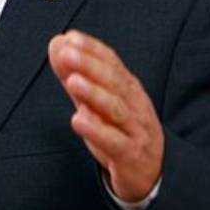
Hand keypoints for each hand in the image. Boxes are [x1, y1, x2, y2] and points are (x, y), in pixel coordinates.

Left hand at [48, 30, 163, 201]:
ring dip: (94, 93)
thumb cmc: (121, 131)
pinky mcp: (130, 155)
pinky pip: (115, 142)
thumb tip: (57, 45)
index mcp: (128, 88)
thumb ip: (77, 75)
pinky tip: (78, 120)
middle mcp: (135, 104)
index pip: (112, 62)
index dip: (92, 49)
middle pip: (114, 81)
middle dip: (90, 65)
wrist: (151, 171)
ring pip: (116, 109)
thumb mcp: (98, 102)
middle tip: (67, 53)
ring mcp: (135, 130)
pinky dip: (96, 130)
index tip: (70, 38)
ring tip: (72, 81)